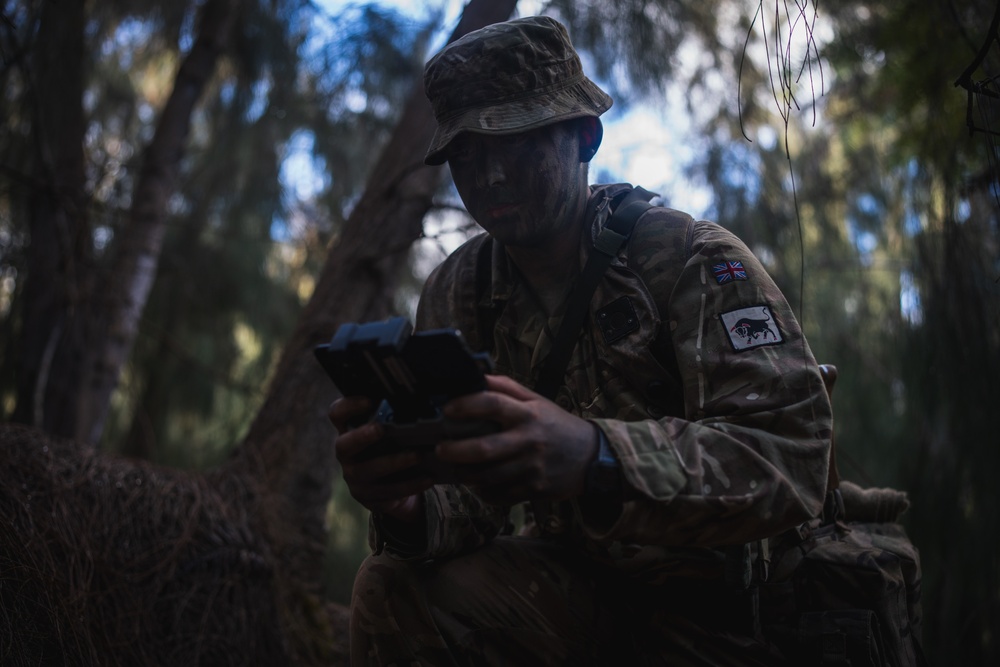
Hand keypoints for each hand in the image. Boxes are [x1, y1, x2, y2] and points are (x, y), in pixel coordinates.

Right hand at [329, 396, 430, 522]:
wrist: (391, 489)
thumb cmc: (391, 450)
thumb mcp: (389, 433)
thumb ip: (394, 419)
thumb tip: (420, 400)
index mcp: (349, 431)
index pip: (337, 414)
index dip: (348, 406)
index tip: (368, 400)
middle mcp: (347, 454)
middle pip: (343, 445)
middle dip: (361, 436)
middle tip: (380, 429)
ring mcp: (354, 477)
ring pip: (369, 471)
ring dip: (394, 462)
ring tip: (417, 455)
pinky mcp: (368, 497)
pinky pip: (388, 492)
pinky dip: (410, 485)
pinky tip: (427, 478)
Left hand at [436, 374, 598, 503]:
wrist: (591, 457)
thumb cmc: (556, 425)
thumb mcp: (536, 401)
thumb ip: (507, 388)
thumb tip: (477, 376)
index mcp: (528, 414)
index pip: (492, 404)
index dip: (465, 405)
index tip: (447, 410)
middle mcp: (529, 440)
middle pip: (484, 448)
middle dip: (456, 451)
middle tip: (439, 450)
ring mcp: (531, 468)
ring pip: (488, 476)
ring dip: (465, 474)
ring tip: (453, 468)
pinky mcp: (534, 489)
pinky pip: (500, 495)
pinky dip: (484, 492)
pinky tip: (477, 485)